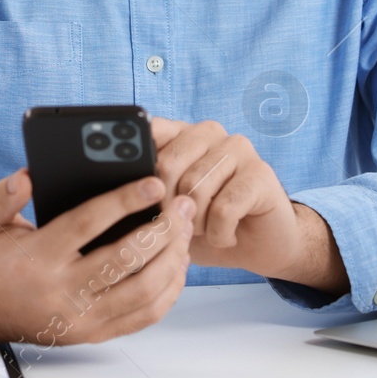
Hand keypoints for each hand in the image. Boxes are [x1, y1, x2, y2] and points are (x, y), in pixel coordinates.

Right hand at [0, 168, 194, 343]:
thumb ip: (2, 196)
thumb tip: (27, 177)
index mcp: (38, 256)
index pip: (87, 224)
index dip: (124, 201)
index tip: (153, 183)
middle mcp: (62, 290)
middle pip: (125, 260)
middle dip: (162, 229)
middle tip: (182, 204)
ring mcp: (82, 317)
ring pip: (143, 291)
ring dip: (173, 258)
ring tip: (184, 230)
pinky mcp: (95, 333)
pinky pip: (144, 316)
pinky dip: (169, 290)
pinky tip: (176, 263)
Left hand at [151, 118, 346, 295]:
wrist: (259, 246)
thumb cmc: (206, 225)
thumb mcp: (167, 210)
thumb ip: (145, 192)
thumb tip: (116, 190)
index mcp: (181, 134)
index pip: (150, 131)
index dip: (138, 167)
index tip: (136, 195)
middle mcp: (209, 133)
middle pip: (167, 164)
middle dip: (166, 209)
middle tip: (182, 226)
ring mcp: (238, 148)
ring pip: (194, 190)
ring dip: (195, 226)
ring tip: (207, 231)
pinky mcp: (261, 172)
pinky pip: (223, 209)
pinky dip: (219, 235)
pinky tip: (227, 236)